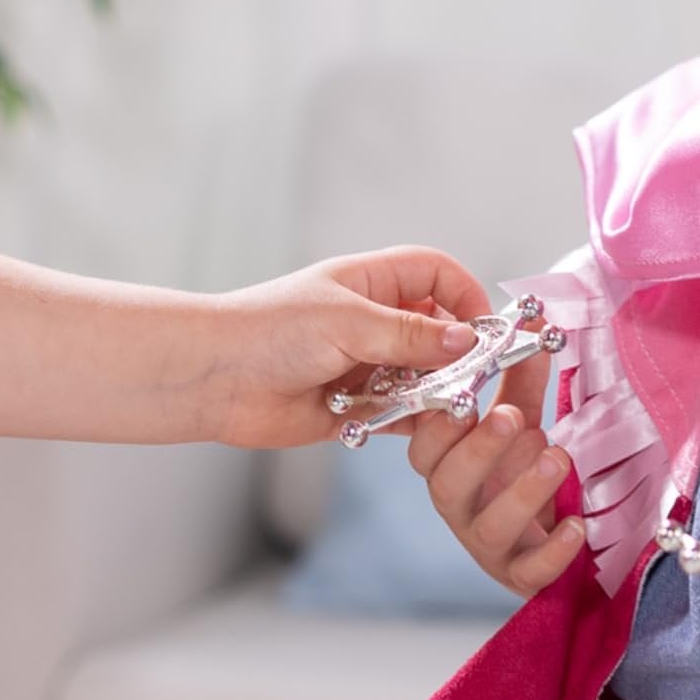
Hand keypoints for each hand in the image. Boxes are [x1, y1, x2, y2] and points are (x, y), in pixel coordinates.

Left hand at [205, 247, 491, 448]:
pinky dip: (414, 422)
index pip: (435, 275)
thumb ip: (411, 334)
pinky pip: (402, 416)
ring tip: (437, 403)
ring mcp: (366, 365)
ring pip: (424, 377)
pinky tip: (416, 425)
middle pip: (438, 331)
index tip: (485, 328)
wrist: (215, 379)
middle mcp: (372, 322)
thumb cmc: (270, 331)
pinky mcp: (357, 409)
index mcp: (370, 283)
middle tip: (470, 376)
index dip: (464, 294)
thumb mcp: (348, 321)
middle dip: (456, 354)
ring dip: (435, 390)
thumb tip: (469, 341)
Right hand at [407, 377, 587, 598]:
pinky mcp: (519, 574)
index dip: (438, 428)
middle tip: (511, 417)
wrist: (547, 533)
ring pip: (489, 527)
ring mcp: (486, 544)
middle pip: (448, 486)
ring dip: (523, 491)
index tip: (465, 399)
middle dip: (479, 450)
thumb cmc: (518, 469)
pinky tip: (576, 525)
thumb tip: (534, 318)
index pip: (423, 449)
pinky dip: (552, 551)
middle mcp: (458, 506)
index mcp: (447, 465)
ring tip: (557, 457)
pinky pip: (528, 572)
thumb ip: (520, 376)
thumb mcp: (520, 419)